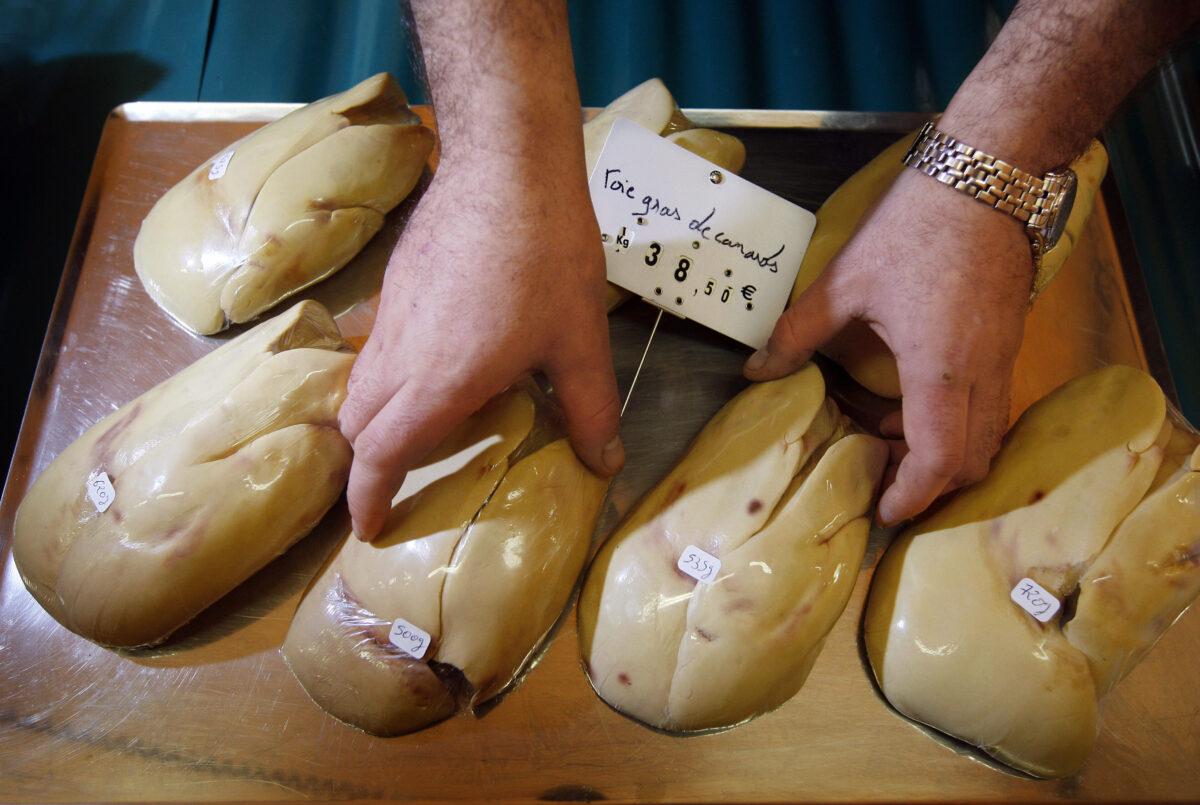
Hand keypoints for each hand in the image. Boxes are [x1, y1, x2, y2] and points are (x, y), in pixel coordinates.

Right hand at [339, 150, 622, 539]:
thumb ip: (590, 410)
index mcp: (437, 383)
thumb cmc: (547, 257)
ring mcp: (390, 315)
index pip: (380, 456)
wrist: (507, 165)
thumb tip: (605, 465)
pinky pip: (375, 346)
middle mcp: (399, 355)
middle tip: (396, 481)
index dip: (368, 499)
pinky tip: (434, 361)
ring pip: (358, 383)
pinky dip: (387, 375)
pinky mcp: (396, 283)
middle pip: (354, 425)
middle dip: (366, 463)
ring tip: (416, 426)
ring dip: (374, 418)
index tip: (368, 528)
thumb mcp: (579, 342)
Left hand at [744, 169, 1032, 524]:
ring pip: (985, 436)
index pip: (937, 461)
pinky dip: (954, 422)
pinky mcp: (1008, 341)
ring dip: (941, 452)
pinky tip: (911, 400)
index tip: (882, 511)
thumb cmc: (915, 227)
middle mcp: (982, 375)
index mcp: (940, 369)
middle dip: (927, 483)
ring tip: (887, 439)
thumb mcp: (845, 282)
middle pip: (970, 461)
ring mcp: (1003, 358)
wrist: (989, 177)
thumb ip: (797, 333)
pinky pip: (989, 406)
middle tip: (880, 478)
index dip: (910, 496)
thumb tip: (756, 370)